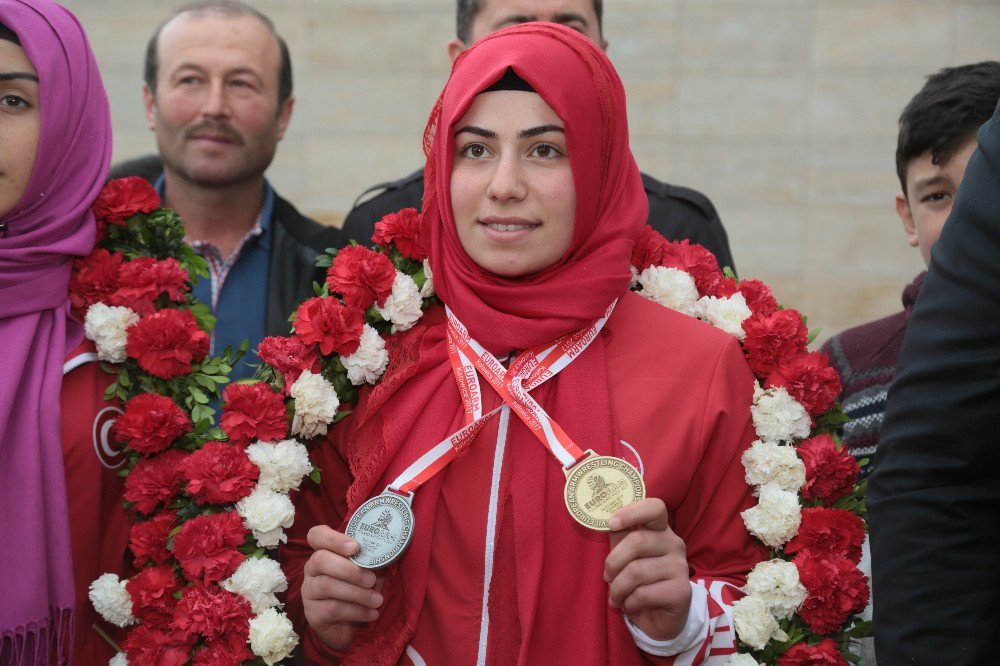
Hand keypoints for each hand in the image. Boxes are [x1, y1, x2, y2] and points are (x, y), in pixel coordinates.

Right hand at [302, 525, 384, 650]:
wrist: (350, 627)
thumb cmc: (360, 591)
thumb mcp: (370, 572)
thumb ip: (373, 560)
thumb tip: (388, 550)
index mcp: (325, 552)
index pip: (317, 535)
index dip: (333, 539)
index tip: (355, 547)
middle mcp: (312, 569)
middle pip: (320, 560)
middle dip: (349, 570)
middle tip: (371, 579)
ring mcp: (309, 591)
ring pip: (327, 586)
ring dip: (357, 593)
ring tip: (378, 600)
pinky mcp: (312, 613)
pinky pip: (332, 609)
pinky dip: (356, 611)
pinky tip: (371, 614)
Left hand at [604, 498, 691, 641]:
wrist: (660, 617)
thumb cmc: (639, 581)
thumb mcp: (626, 557)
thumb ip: (619, 539)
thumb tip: (609, 525)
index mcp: (661, 530)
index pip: (655, 508)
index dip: (632, 512)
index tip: (612, 524)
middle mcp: (675, 544)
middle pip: (637, 541)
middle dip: (613, 563)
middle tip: (607, 577)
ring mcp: (681, 567)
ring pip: (636, 571)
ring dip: (618, 588)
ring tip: (616, 596)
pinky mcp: (682, 591)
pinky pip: (643, 594)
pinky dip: (629, 602)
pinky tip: (631, 605)